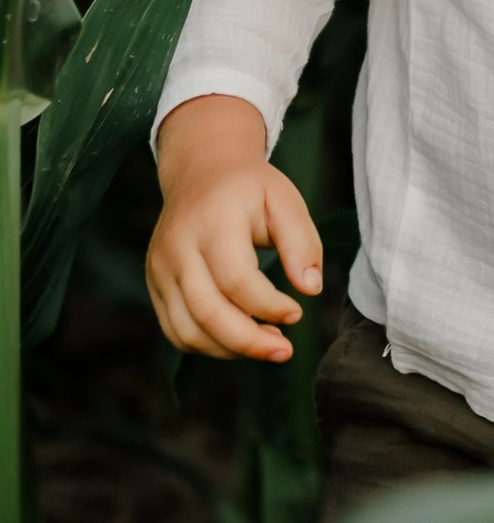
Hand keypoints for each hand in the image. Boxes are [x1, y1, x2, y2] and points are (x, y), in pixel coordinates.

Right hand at [146, 94, 322, 362]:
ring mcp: (160, 269)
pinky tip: (240, 339)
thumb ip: (302, 244)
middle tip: (284, 351)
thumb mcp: (285, 201)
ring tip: (268, 343)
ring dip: (230, 349)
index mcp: (212, 222)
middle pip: (207, 312)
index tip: (297, 312)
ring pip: (187, 330)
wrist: (201, 172)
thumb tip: (310, 289)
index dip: (268, 306)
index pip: (236, 280)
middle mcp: (177, 248)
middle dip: (249, 342)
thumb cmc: (250, 189)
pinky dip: (209, 345)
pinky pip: (176, 330)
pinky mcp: (154, 284)